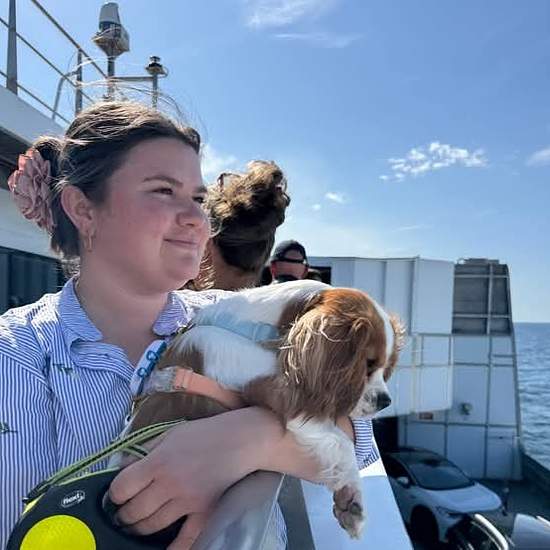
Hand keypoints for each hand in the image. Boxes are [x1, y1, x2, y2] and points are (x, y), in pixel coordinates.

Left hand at [108, 408, 277, 548]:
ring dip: (139, 528)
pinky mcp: (204, 513)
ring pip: (151, 527)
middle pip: (133, 512)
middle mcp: (170, 484)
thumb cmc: (204, 433)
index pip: (121, 488)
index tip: (119, 493)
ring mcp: (188, 501)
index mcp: (158, 461)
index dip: (115, 493)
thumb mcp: (170, 434)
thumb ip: (144, 450)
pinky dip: (172, 549)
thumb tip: (121, 467)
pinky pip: (185, 540)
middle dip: (124, 514)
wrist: (240, 440)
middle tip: (125, 512)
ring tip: (138, 524)